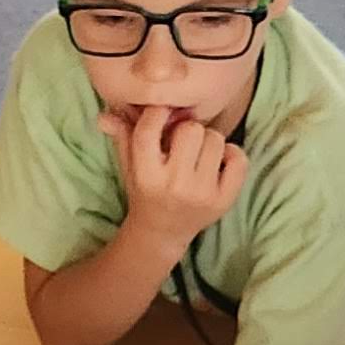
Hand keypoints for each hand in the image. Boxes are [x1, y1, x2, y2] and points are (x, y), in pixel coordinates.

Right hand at [109, 102, 245, 241]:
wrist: (162, 231)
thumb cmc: (145, 190)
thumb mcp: (129, 165)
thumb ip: (121, 135)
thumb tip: (105, 114)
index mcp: (146, 175)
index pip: (149, 129)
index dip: (157, 113)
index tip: (161, 115)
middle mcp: (174, 185)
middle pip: (191, 129)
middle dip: (186, 130)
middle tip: (181, 143)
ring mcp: (202, 193)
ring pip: (216, 139)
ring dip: (208, 141)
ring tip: (197, 154)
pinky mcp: (224, 199)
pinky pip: (239, 158)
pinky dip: (231, 154)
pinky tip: (217, 163)